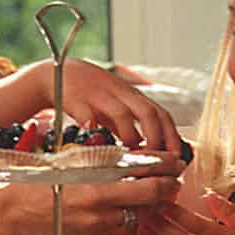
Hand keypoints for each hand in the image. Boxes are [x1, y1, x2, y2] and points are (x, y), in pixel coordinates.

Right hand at [0, 158, 180, 234]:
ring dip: (144, 204)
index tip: (177, 160)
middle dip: (167, 187)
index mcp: (96, 174)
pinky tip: (118, 209)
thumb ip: (98, 163)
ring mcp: (98, 221)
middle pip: (150, 193)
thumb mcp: (68, 163)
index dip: (166, 165)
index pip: (144, 167)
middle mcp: (101, 198)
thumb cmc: (34, 183)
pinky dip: (121, 216)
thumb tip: (126, 157)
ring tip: (150, 194)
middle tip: (175, 181)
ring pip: (135, 212)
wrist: (7, 215)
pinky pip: (116, 225)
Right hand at [55, 59, 183, 153]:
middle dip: (156, 138)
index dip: (172, 135)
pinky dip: (93, 128)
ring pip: (122, 114)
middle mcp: (120, 93)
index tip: (176, 157)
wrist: (57, 73)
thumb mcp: (118, 105)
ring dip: (130, 137)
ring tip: (129, 157)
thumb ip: (134, 125)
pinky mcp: (76, 99)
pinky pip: (87, 114)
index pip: (161, 113)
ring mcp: (99, 95)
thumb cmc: (92, 95)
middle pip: (148, 112)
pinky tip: (96, 143)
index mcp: (133, 96)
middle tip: (155, 161)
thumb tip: (156, 151)